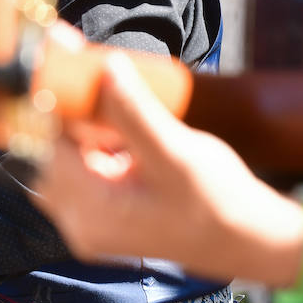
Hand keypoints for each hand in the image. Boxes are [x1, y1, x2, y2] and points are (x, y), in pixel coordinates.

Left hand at [31, 29, 302, 287]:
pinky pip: (88, 174)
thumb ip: (134, 111)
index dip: (62, 101)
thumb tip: (105, 66)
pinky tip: (133, 139)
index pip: (52, 143)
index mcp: (90, 212)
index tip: (74, 62)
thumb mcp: (176, 151)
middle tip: (107, 86)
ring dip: (91, 132)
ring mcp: (92, 226)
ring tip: (130, 117)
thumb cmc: (218, 202)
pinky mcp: (107, 220)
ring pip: (70, 161)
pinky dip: (101, 149)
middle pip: (54, 152)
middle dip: (77, 117)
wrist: (250, 241)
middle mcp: (81, 224)